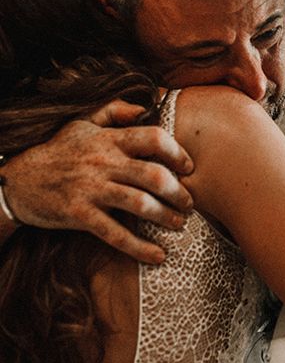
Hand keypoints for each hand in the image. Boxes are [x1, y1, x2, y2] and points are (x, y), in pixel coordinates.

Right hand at [2, 100, 193, 263]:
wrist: (16, 180)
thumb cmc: (58, 151)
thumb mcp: (82, 123)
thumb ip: (114, 110)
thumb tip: (145, 107)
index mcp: (108, 140)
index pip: (153, 138)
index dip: (177, 152)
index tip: (189, 167)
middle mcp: (103, 163)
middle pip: (153, 175)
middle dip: (178, 191)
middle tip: (190, 202)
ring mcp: (90, 189)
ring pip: (139, 204)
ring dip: (166, 216)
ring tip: (180, 223)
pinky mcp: (79, 215)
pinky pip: (115, 233)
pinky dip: (140, 247)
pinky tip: (158, 255)